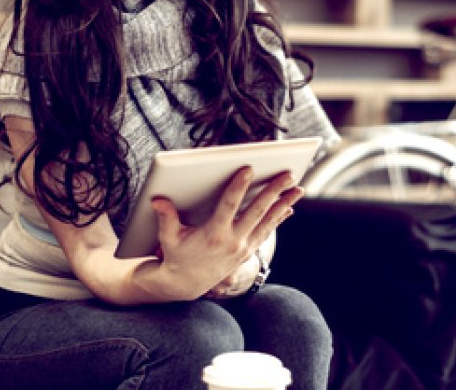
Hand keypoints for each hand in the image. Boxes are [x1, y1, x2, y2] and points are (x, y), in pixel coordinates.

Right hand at [150, 166, 300, 298]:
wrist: (186, 285)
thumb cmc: (176, 256)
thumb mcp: (168, 238)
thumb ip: (166, 217)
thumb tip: (157, 200)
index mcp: (213, 234)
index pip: (228, 205)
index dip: (238, 187)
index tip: (248, 169)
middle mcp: (232, 241)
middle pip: (257, 211)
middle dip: (274, 192)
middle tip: (288, 175)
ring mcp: (243, 247)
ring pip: (268, 222)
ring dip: (284, 204)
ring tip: (298, 189)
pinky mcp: (247, 251)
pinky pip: (266, 232)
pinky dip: (278, 219)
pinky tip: (288, 208)